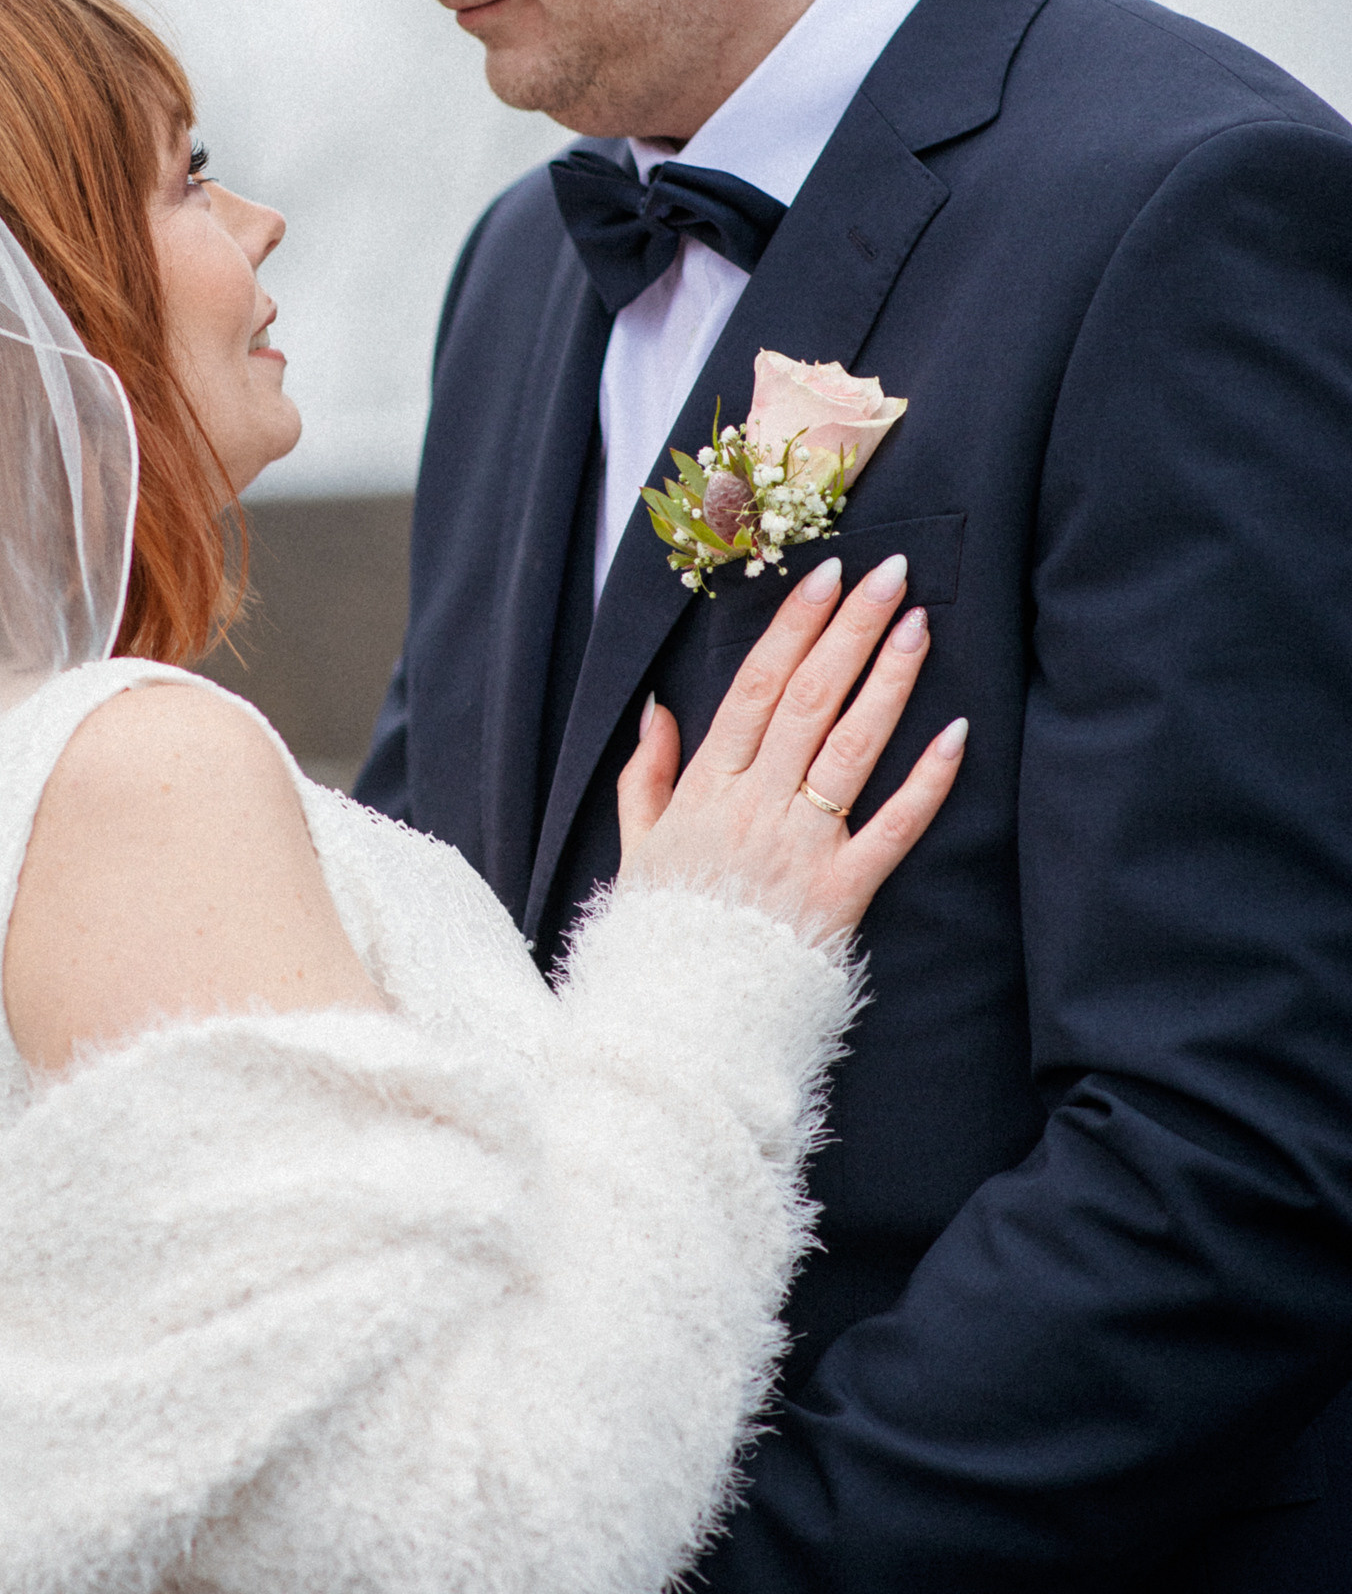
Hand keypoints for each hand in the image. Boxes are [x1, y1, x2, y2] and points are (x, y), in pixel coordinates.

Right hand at [614, 551, 965, 948]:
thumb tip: (658, 708)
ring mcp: (803, 845)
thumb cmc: (664, 929)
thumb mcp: (637, 845)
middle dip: (850, 630)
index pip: (756, 686)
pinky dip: (928, 781)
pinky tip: (957, 733)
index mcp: (706, 787)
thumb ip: (646, 774)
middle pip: (811, 699)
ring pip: (852, 746)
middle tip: (889, 575)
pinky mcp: (844, 890)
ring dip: (889, 680)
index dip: (792, 627)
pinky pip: (894, 827)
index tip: (823, 576)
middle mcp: (756, 804)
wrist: (681, 1019)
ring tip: (918, 626)